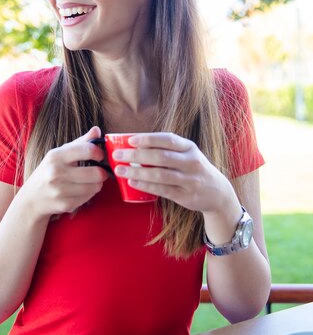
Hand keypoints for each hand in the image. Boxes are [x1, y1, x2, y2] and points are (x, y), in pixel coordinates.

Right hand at [21, 126, 107, 218]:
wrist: (32, 198)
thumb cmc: (49, 171)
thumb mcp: (60, 153)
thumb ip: (80, 142)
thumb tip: (97, 130)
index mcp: (56, 156)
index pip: (87, 150)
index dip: (99, 153)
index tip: (99, 156)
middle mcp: (56, 172)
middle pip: (96, 172)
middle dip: (102, 172)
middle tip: (99, 171)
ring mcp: (60, 190)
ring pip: (95, 186)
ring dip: (97, 184)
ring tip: (91, 181)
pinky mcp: (65, 204)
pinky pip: (89, 197)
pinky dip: (89, 193)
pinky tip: (82, 190)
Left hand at [112, 132, 234, 215]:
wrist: (217, 192)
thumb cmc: (193, 169)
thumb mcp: (186, 154)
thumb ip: (166, 150)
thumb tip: (133, 145)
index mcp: (189, 147)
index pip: (167, 140)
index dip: (148, 139)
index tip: (130, 140)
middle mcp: (191, 162)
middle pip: (161, 157)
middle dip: (137, 155)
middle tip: (118, 155)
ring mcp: (190, 180)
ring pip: (160, 175)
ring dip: (138, 171)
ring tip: (120, 170)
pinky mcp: (186, 196)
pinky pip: (163, 190)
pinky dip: (146, 186)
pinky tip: (133, 182)